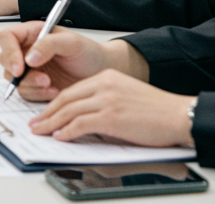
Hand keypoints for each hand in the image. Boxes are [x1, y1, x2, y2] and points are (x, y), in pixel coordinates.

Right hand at [0, 23, 148, 100]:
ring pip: (14, 80)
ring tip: (51, 85)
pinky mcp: (34, 86)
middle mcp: (26, 50)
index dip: (9, 52)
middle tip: (43, 79)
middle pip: (5, 60)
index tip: (20, 67)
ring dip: (31, 86)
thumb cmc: (89, 53)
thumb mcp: (72, 43)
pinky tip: (54, 91)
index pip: (7, 37)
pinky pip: (25, 93)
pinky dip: (37, 95)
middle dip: (22, 74)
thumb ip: (49, 44)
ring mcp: (29, 69)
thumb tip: (29, 57)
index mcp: (32, 33)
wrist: (100, 73)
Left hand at [24, 69, 195, 148]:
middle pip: (65, 99)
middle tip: (35, 123)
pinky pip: (80, 124)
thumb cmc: (157, 110)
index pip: (72, 90)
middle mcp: (104, 85)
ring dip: (51, 123)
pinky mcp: (111, 117)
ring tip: (41, 132)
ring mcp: (107, 100)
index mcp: (107, 78)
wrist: (178, 114)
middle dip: (47, 113)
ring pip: (69, 111)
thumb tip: (83, 119)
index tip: (45, 113)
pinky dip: (67, 131)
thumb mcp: (125, 97)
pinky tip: (60, 137)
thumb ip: (104, 102)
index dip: (54, 103)